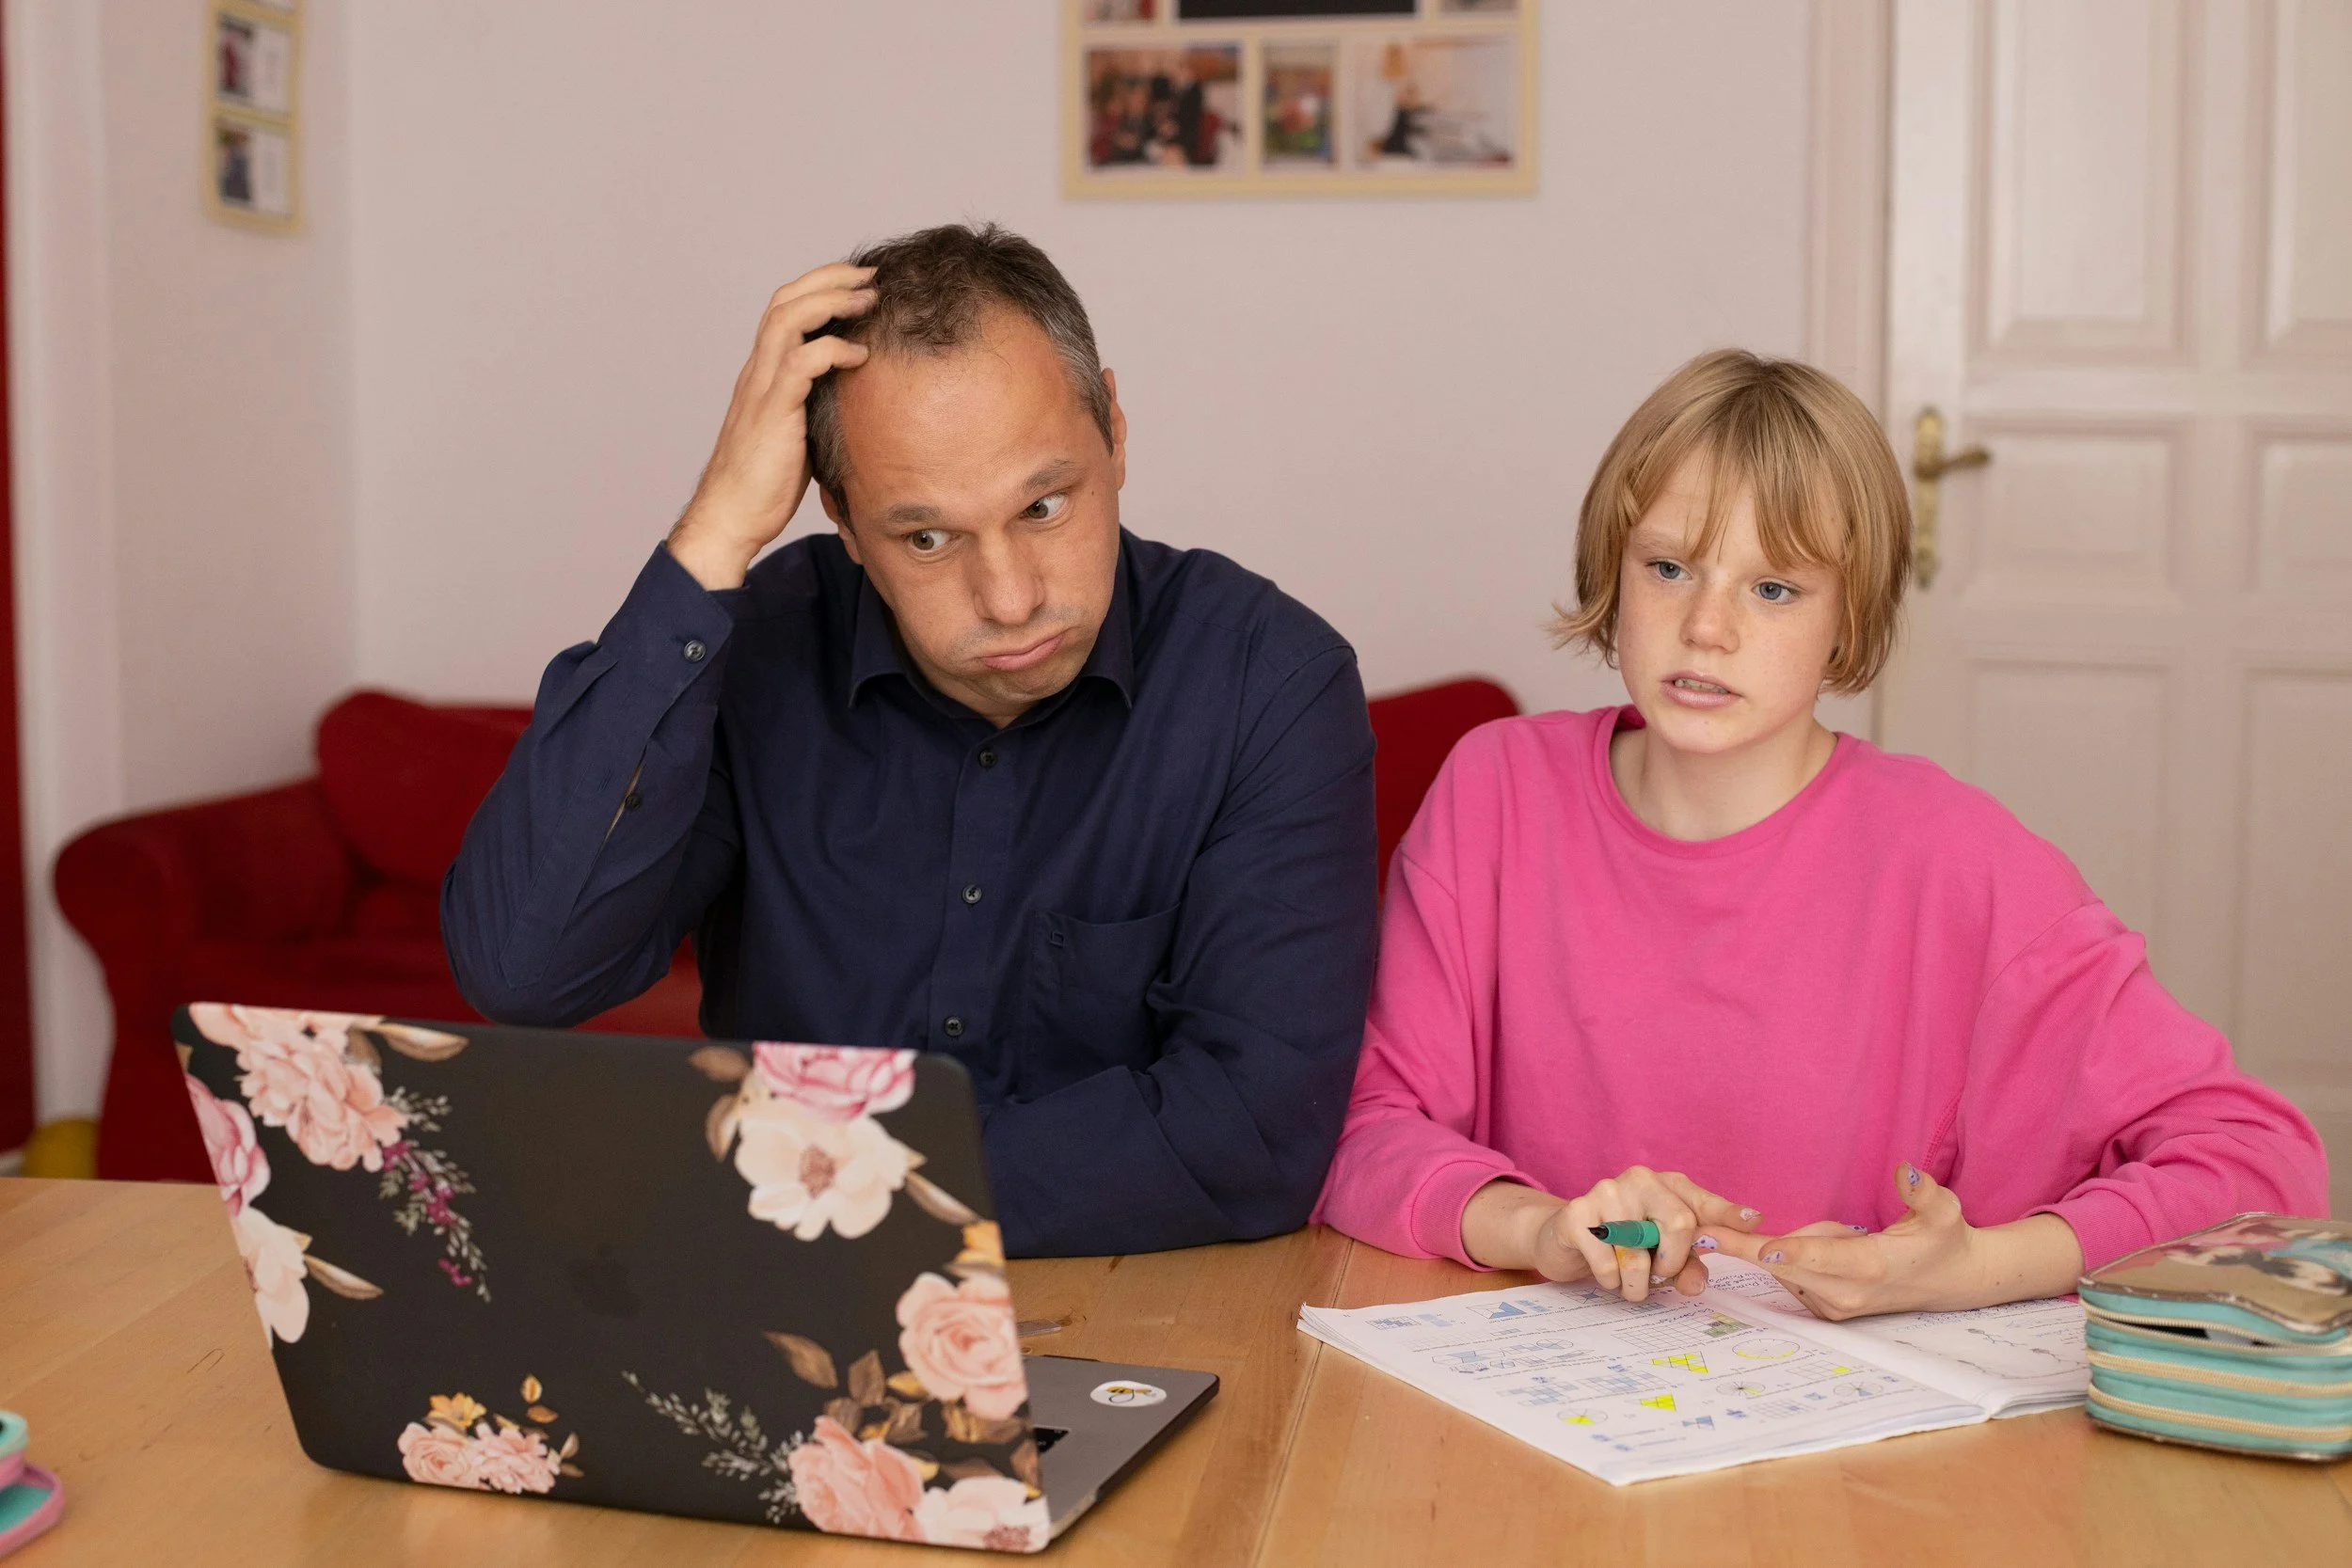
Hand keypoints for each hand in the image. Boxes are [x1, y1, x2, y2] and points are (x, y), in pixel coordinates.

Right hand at [667, 263, 876, 589]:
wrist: (731, 517)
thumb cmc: (765, 483)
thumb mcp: (797, 431)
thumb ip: (815, 403)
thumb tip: (855, 396)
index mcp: (763, 373)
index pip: (785, 309)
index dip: (819, 286)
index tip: (858, 281)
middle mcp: (758, 371)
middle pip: (785, 300)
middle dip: (830, 279)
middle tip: (870, 276)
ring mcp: (762, 389)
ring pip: (788, 321)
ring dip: (832, 303)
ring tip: (869, 301)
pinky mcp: (772, 413)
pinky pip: (801, 365)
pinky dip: (832, 351)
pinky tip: (861, 357)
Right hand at [1460, 1168, 1762, 1304]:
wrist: (1563, 1239)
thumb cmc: (1623, 1244)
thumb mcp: (1660, 1254)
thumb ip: (1687, 1267)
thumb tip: (1697, 1282)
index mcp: (1666, 1185)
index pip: (1704, 1201)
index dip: (1729, 1214)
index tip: (1753, 1222)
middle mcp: (1639, 1180)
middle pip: (1679, 1222)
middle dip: (1674, 1262)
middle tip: (1661, 1277)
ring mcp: (1605, 1192)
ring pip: (1638, 1251)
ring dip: (1638, 1284)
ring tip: (1631, 1287)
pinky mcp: (1576, 1214)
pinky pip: (1605, 1261)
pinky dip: (1610, 1280)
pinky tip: (1605, 1274)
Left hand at [1702, 1162, 2084, 1319]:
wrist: (1951, 1281)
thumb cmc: (1944, 1238)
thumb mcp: (1944, 1211)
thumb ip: (1923, 1192)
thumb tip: (1906, 1172)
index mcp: (1872, 1266)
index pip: (1824, 1259)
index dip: (1792, 1251)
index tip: (1761, 1247)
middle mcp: (1848, 1292)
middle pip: (1785, 1268)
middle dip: (1745, 1248)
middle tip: (1702, 1232)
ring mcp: (1834, 1306)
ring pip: (1785, 1267)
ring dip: (1788, 1243)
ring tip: (1842, 1232)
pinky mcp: (1826, 1310)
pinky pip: (1791, 1274)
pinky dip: (1794, 1255)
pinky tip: (1830, 1245)